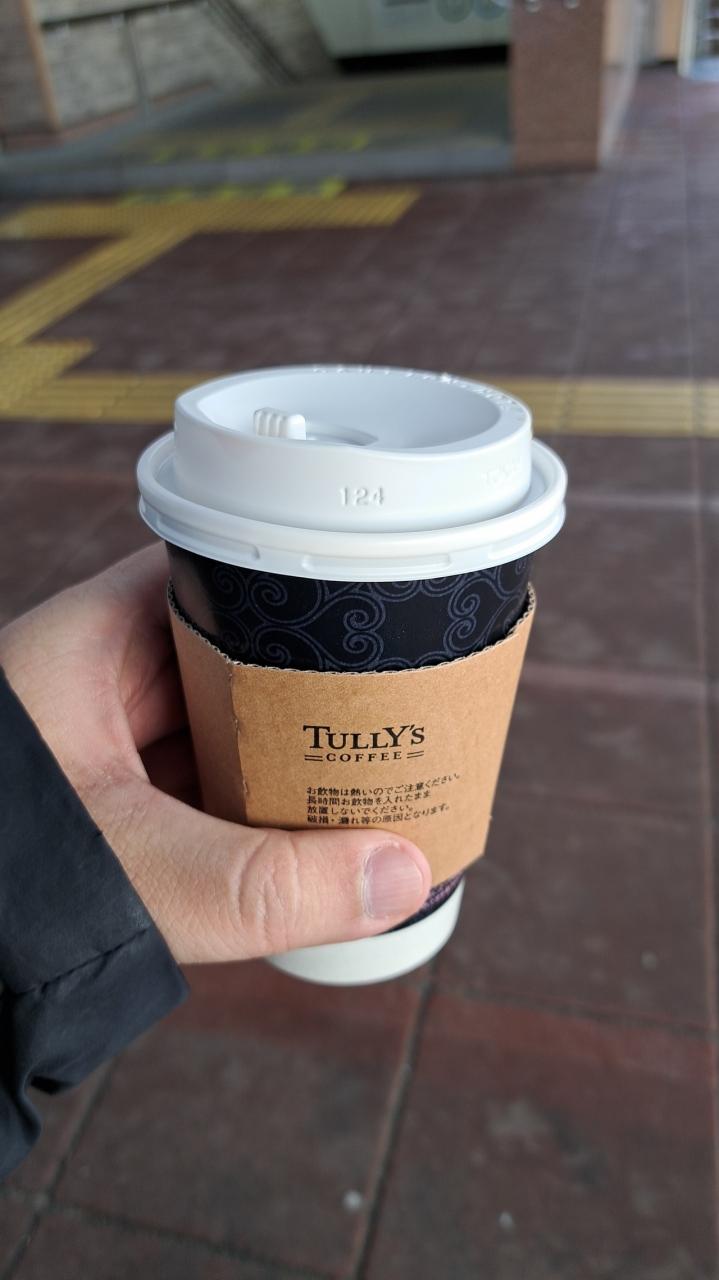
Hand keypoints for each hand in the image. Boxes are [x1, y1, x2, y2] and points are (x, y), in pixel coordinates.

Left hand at [0, 546, 430, 963]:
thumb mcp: (131, 875)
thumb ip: (263, 883)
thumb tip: (402, 874)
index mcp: (90, 642)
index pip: (218, 572)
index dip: (302, 580)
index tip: (383, 603)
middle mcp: (101, 679)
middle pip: (237, 650)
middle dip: (317, 681)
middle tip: (409, 698)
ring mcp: (109, 742)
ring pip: (227, 722)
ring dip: (294, 749)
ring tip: (386, 760)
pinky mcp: (117, 801)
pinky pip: (208, 780)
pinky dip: (259, 802)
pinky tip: (316, 825)